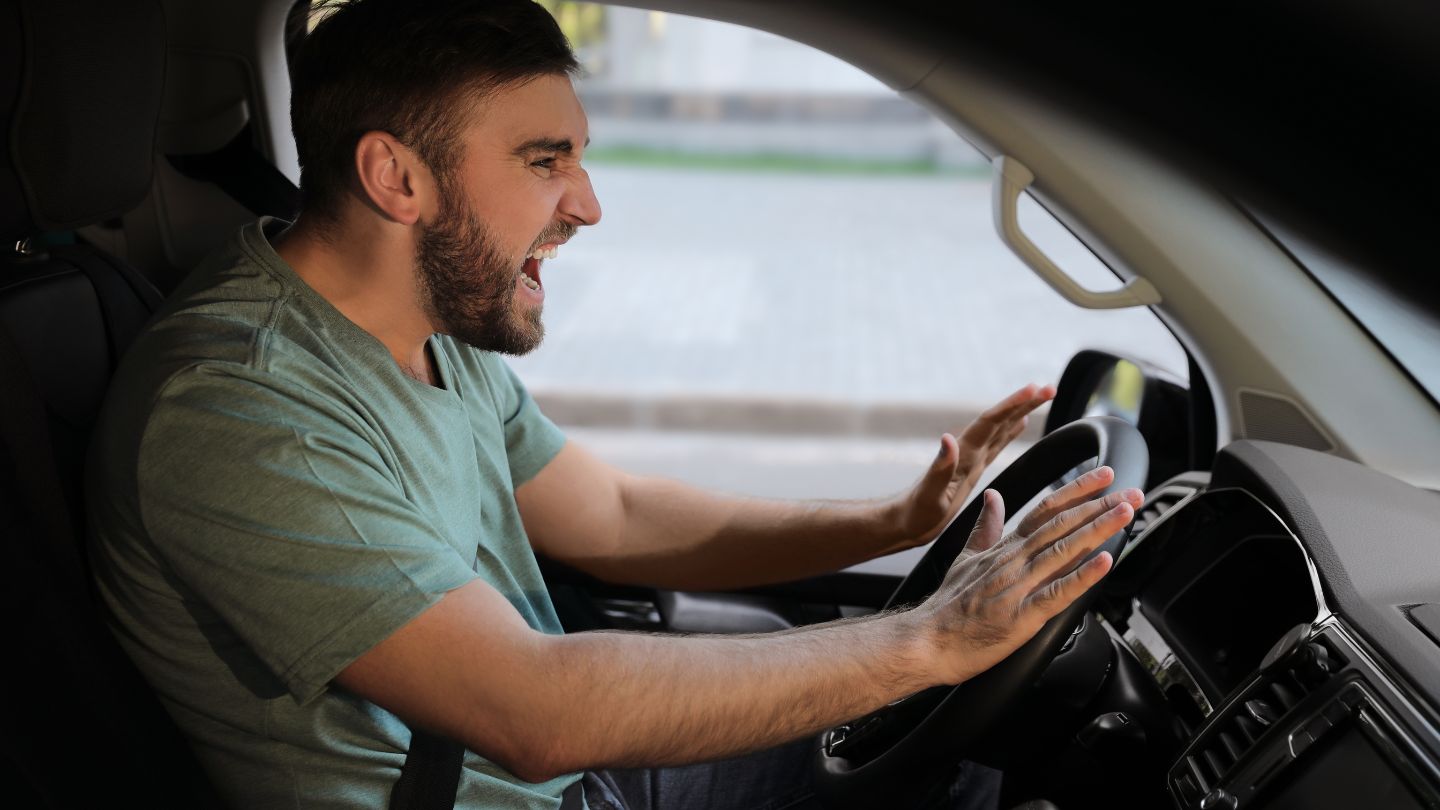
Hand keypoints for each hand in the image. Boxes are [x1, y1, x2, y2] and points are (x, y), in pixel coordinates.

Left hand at [895, 383, 1056, 544]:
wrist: (904, 522)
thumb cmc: (915, 512)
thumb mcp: (929, 494)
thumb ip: (940, 467)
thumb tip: (949, 437)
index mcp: (962, 455)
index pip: (989, 422)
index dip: (1011, 404)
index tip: (1033, 388)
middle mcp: (968, 452)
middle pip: (1000, 420)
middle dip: (1024, 402)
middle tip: (1050, 387)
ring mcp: (971, 459)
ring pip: (1001, 429)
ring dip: (1021, 411)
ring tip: (1043, 395)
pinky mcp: (973, 470)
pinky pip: (997, 445)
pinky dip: (1010, 432)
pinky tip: (1020, 423)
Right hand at [916, 465, 1142, 684]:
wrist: (928, 640)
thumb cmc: (947, 605)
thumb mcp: (966, 557)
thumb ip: (985, 527)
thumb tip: (993, 497)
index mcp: (1004, 548)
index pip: (1045, 510)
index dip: (1077, 491)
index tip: (1105, 477)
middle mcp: (1014, 561)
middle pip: (1062, 525)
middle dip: (1100, 507)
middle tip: (1133, 493)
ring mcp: (1018, 586)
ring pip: (1064, 551)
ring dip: (1097, 531)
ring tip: (1125, 514)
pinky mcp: (1022, 616)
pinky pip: (1057, 592)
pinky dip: (1082, 576)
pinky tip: (1103, 562)